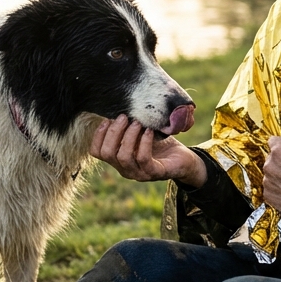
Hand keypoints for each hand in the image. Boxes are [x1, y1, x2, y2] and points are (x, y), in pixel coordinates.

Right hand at [90, 115, 204, 185]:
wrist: (183, 158)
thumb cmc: (159, 143)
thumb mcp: (140, 132)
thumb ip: (127, 125)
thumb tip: (115, 108)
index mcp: (118, 159)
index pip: (97, 152)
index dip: (98, 135)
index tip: (107, 119)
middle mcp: (125, 169)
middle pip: (107, 153)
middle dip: (113, 132)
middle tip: (123, 117)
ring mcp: (139, 173)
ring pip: (124, 157)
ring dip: (129, 136)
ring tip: (137, 122)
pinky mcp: (155, 173)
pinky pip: (143, 159)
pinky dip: (144, 142)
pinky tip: (149, 131)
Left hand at [262, 136, 280, 218]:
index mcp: (279, 152)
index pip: (273, 141)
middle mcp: (269, 165)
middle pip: (271, 159)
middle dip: (280, 162)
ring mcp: (267, 180)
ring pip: (270, 174)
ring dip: (278, 176)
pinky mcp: (267, 194)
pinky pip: (270, 188)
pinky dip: (277, 189)